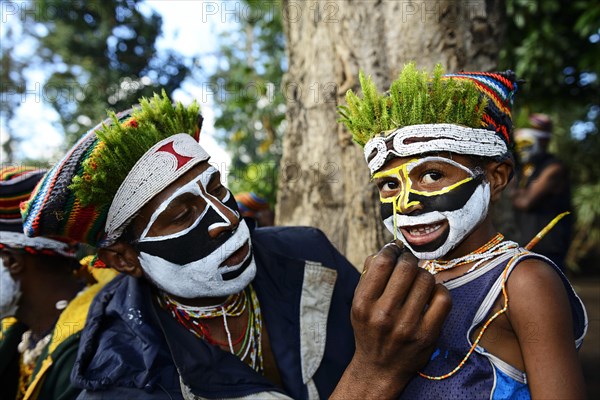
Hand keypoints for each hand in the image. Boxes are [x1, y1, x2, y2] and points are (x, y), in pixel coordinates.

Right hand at [331, 242, 450, 398]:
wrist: (379, 369)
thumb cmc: (370, 328)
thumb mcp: (359, 303)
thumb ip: (369, 274)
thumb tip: (389, 248)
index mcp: (363, 304)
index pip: (383, 262)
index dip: (392, 250)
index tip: (395, 250)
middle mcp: (384, 315)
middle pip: (407, 268)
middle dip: (409, 260)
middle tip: (408, 264)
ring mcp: (407, 326)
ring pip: (426, 279)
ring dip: (423, 274)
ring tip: (418, 281)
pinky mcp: (428, 335)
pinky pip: (443, 298)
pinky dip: (439, 290)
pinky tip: (431, 294)